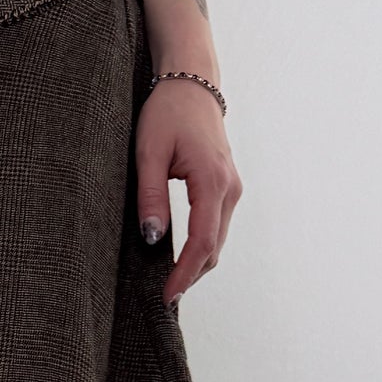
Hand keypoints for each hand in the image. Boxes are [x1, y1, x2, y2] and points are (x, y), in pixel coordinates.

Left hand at [134, 78, 241, 305]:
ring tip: (168, 283)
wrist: (191, 83)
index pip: (201, 242)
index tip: (166, 296)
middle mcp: (230, 188)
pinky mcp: (228, 187)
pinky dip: (201, 248)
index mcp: (212, 181)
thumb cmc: (166, 113)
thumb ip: (151, 197)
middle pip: (213, 249)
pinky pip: (217, 227)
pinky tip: (180, 258)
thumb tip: (153, 239)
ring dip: (196, 265)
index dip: (184, 274)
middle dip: (190, 276)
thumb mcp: (148, 153)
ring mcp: (233, 188)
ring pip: (217, 241)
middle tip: (162, 298)